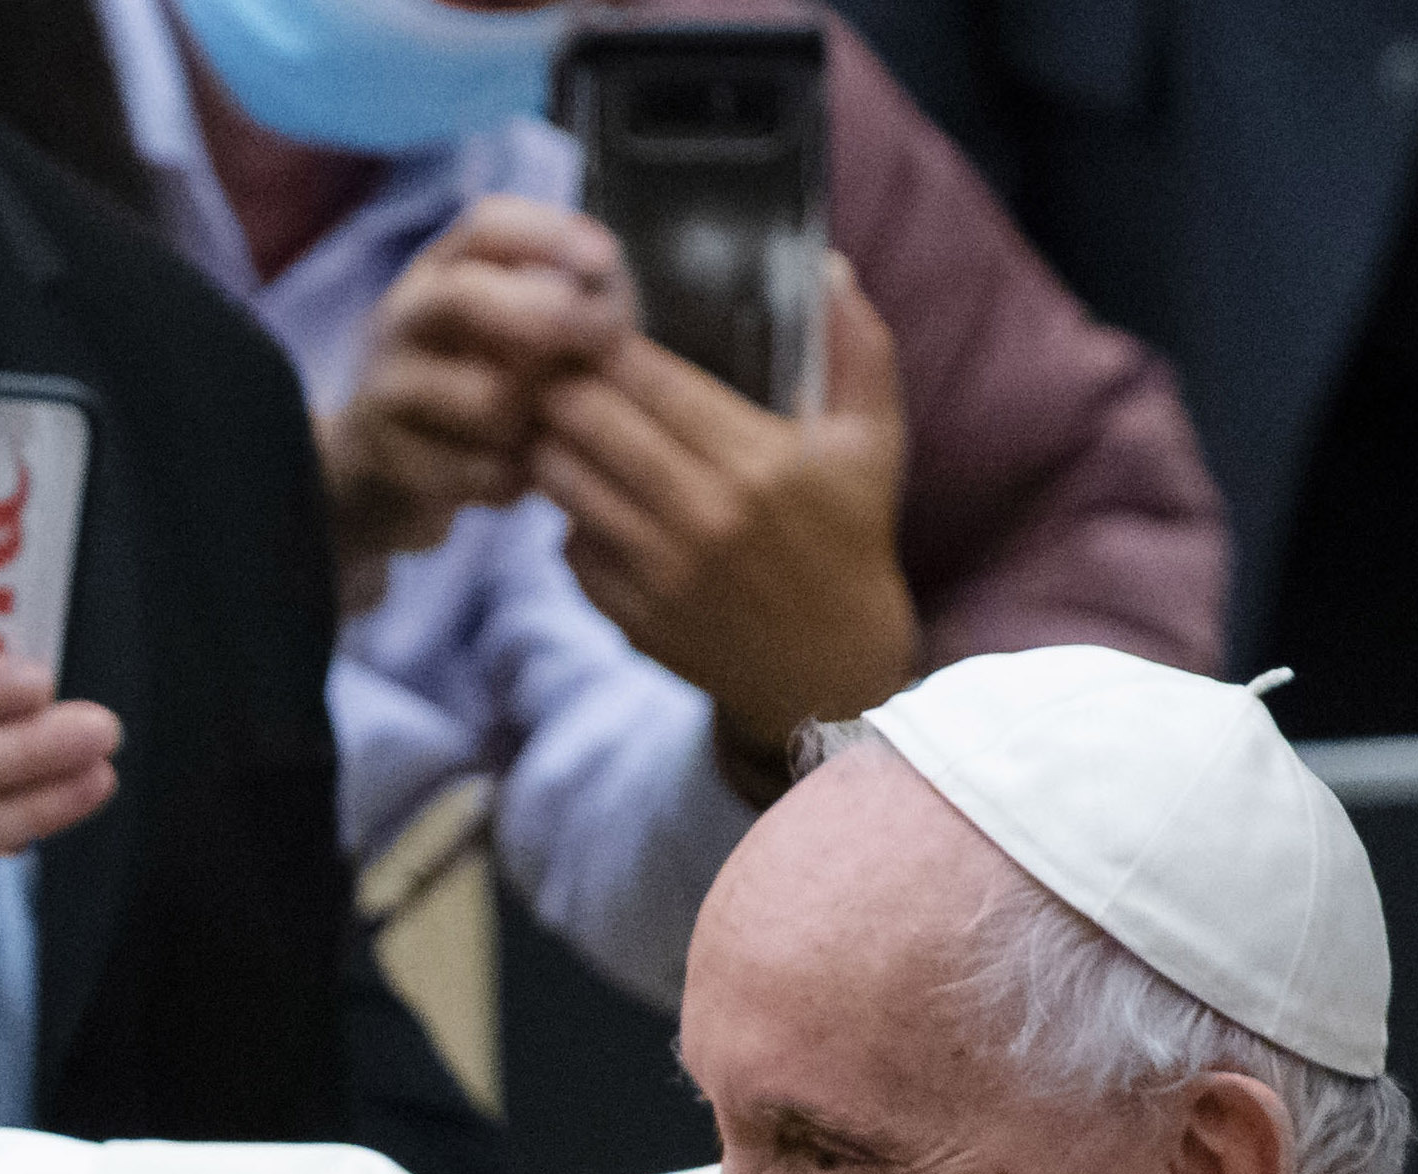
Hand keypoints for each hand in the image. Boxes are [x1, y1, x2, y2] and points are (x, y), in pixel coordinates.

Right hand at [315, 192, 627, 582]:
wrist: (384, 458)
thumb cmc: (479, 375)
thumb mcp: (516, 321)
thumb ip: (572, 299)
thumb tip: (612, 309)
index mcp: (440, 269)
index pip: (486, 227)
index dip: (550, 237)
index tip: (605, 262)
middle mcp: (402, 317)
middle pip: (465, 297)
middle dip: (550, 315)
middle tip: (608, 338)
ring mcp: (385, 388)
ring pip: (487, 399)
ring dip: (543, 414)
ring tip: (560, 425)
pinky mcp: (386, 460)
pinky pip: (481, 472)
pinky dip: (520, 477)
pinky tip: (525, 473)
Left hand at [532, 264, 913, 782]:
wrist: (830, 666)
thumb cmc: (850, 535)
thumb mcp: (873, 438)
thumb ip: (856, 344)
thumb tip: (824, 264)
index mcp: (756, 460)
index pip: (650, 379)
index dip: (603, 341)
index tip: (584, 315)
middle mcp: (701, 516)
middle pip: (587, 424)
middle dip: (557, 383)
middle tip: (544, 358)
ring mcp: (659, 572)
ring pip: (562, 484)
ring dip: (545, 444)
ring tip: (545, 416)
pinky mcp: (629, 615)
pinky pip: (567, 547)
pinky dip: (564, 514)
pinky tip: (576, 490)